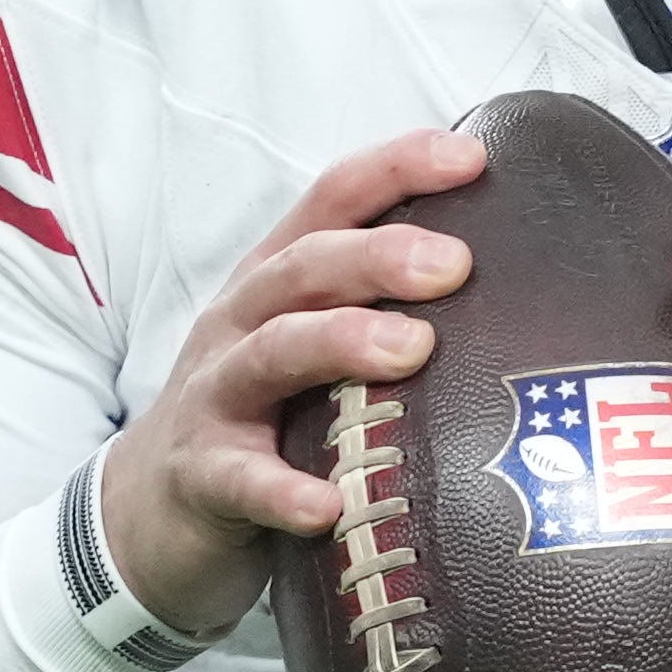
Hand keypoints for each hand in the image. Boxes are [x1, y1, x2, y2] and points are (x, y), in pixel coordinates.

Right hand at [90, 126, 484, 639]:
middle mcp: (241, 323)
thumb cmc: (263, 421)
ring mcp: (215, 397)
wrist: (151, 514)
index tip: (470, 157)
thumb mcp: (312, 352)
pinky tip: (325, 505)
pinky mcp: (200, 476)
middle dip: (378, 255)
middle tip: (455, 262)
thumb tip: (520, 296)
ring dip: (339, 343)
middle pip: (304, 268)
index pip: (332, 201)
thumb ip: (387, 316)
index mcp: (278, 282)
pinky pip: (240, 479)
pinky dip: (281, 490)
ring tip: (410, 352)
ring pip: (271, 353)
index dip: (395, 169)